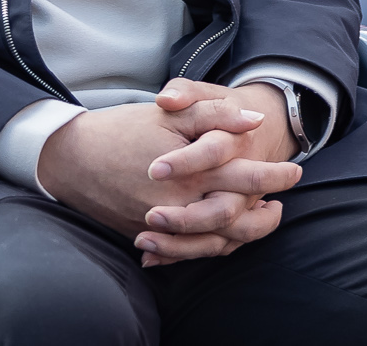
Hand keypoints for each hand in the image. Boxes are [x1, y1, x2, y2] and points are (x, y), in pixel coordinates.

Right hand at [36, 80, 301, 267]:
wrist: (70, 158)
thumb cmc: (120, 129)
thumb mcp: (168, 114)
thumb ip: (213, 115)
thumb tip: (253, 120)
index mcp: (190, 170)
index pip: (246, 177)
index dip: (275, 175)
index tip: (296, 171)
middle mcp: (181, 204)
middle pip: (237, 217)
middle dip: (266, 211)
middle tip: (285, 200)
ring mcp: (164, 226)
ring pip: (216, 241)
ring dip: (246, 233)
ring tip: (263, 218)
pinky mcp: (149, 236)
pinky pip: (189, 251)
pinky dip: (211, 245)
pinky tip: (224, 233)